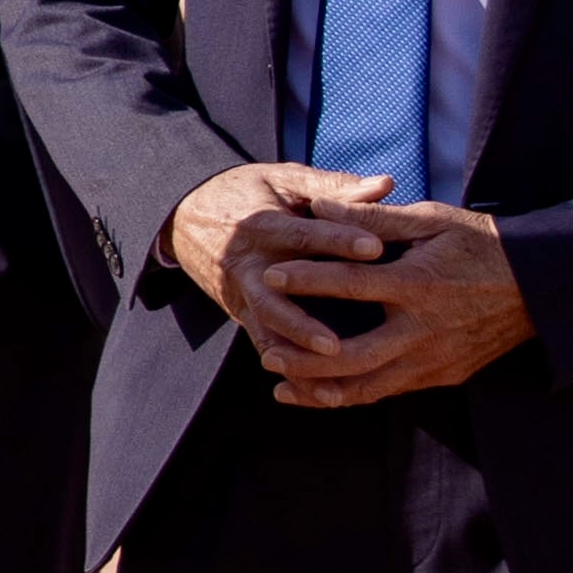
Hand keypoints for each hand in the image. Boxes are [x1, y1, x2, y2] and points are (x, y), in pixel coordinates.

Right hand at [162, 160, 401, 365]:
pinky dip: (292, 369)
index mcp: (261, 225)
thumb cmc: (248, 194)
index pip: (302, 234)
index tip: (376, 247)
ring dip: (298, 347)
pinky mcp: (243, 314)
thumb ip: (334, 187)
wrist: (186, 217)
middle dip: (306, 316)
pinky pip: (267, 345)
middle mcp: (248, 264)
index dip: (338, 239)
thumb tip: (386, 184)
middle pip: (276, 293)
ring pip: (268, 326)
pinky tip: (321, 391)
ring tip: (332, 362)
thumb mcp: (284, 181)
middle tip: (340, 334)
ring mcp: (242, 293)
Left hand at [254, 199, 533, 407]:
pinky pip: (390, 391)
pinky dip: (352, 394)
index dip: (307, 280)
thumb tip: (322, 206)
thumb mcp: (433, 220)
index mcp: (419, 284)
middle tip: (266, 353)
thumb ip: (375, 217)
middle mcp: (425, 329)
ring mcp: (436, 359)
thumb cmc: (481, 244)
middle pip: (353, 356)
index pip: (351, 284)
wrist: (541, 284)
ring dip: (321, 389)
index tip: (270, 275)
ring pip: (369, 388)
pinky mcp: (444, 375)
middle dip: (304, 359)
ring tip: (281, 384)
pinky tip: (321, 392)